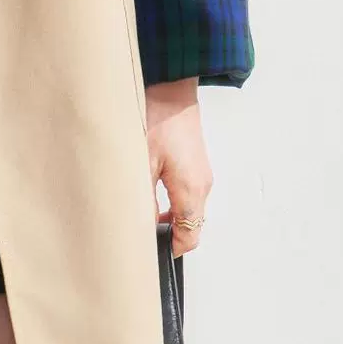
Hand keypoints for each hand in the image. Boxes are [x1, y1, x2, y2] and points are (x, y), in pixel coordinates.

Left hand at [143, 77, 211, 254]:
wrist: (172, 90)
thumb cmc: (158, 120)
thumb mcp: (142, 164)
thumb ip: (142, 199)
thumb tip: (140, 225)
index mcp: (192, 189)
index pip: (190, 235)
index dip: (172, 249)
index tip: (152, 253)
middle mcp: (202, 185)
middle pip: (191, 225)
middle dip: (169, 235)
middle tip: (142, 236)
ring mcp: (202, 174)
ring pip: (190, 210)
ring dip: (171, 218)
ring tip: (144, 216)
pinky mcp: (196, 165)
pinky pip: (189, 195)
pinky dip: (174, 203)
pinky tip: (152, 196)